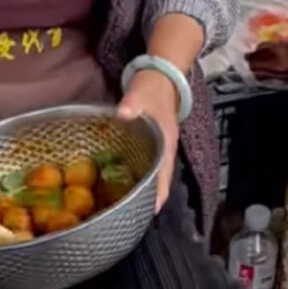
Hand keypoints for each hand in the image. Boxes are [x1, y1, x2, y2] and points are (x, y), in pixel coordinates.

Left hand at [118, 68, 179, 211]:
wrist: (162, 74)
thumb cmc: (152, 86)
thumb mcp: (141, 93)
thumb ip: (131, 104)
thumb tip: (122, 114)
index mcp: (166, 143)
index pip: (165, 175)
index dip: (159, 194)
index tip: (150, 211)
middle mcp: (165, 150)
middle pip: (159, 181)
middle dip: (148, 198)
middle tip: (130, 214)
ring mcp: (159, 149)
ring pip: (152, 175)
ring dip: (142, 189)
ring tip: (125, 205)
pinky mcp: (150, 145)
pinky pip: (143, 165)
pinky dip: (135, 176)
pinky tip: (120, 184)